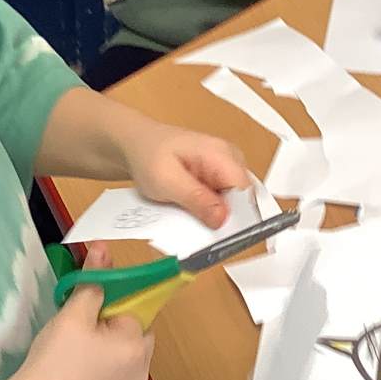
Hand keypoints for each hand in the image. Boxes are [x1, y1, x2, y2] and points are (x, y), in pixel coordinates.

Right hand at [18, 244, 152, 379]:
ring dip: (109, 352)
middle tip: (80, 331)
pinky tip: (75, 376)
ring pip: (124, 359)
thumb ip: (92, 280)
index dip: (111, 306)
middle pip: (134, 336)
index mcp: (137, 345)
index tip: (88, 311)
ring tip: (75, 353)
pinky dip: (102, 375)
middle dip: (113, 329)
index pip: (135, 311)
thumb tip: (103, 247)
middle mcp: (142, 372)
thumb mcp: (73, 314)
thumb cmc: (55, 358)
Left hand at [120, 124, 248, 228]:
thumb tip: (222, 218)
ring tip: (187, 215)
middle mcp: (229, 159)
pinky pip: (219, 201)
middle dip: (223, 218)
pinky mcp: (215, 178)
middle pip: (241, 200)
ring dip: (212, 216)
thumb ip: (196, 198)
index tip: (223, 235)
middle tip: (199, 228)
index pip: (245, 192)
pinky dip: (205, 211)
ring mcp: (223, 169)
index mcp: (221, 154)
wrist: (135, 144)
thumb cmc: (148, 154)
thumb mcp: (167, 180)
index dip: (238, 217)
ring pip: (230, 204)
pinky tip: (188, 211)